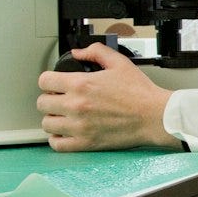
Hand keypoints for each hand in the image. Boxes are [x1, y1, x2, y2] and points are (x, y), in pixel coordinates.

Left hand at [37, 44, 179, 152]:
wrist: (154, 116)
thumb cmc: (140, 93)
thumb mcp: (119, 62)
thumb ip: (95, 52)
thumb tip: (77, 53)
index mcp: (81, 84)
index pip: (44, 81)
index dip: (49, 80)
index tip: (55, 84)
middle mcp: (76, 105)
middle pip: (42, 103)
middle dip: (50, 99)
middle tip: (60, 100)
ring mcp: (79, 126)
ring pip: (47, 124)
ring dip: (53, 119)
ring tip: (63, 117)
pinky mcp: (86, 143)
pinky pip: (57, 144)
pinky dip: (57, 139)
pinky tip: (65, 133)